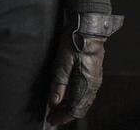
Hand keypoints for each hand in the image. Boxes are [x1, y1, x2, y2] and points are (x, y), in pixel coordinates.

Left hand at [47, 12, 122, 126]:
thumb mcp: (62, 60)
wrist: (89, 25)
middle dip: (65, 114)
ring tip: (57, 107)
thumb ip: (58, 82)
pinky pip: (86, 93)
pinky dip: (76, 98)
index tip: (51, 120)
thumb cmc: (76, 39)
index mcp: (86, 84)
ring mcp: (95, 79)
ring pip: (83, 101)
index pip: (74, 109)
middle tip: (52, 116)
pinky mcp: (93, 73)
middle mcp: (93, 85)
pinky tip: (67, 95)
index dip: (62, 117)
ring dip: (70, 107)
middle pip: (80, 108)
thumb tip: (54, 101)